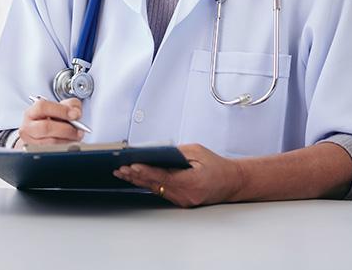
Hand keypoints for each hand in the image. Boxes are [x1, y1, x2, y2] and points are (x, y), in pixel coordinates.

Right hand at [17, 97, 85, 146]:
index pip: (42, 107)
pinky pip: (53, 151)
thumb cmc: (51, 120)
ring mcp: (31, 141)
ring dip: (68, 140)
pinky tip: (71, 143)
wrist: (40, 134)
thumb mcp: (60, 108)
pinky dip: (65, 147)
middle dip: (66, 129)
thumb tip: (76, 112)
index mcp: (32, 112)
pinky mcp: (37, 152)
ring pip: (51, 142)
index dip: (60, 110)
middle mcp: (28, 127)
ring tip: (77, 136)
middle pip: (46, 127)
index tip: (75, 114)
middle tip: (79, 130)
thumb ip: (70, 104)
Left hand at [112, 143, 243, 206]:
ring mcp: (183, 200)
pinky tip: (135, 177)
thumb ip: (175, 152)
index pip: (163, 176)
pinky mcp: (180, 201)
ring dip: (138, 180)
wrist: (231, 182)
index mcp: (192, 182)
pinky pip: (160, 191)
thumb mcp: (196, 152)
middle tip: (120, 168)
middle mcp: (186, 195)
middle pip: (156, 184)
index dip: (146, 171)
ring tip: (122, 172)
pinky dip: (147, 183)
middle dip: (136, 175)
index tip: (131, 165)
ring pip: (155, 188)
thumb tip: (153, 151)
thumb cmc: (216, 165)